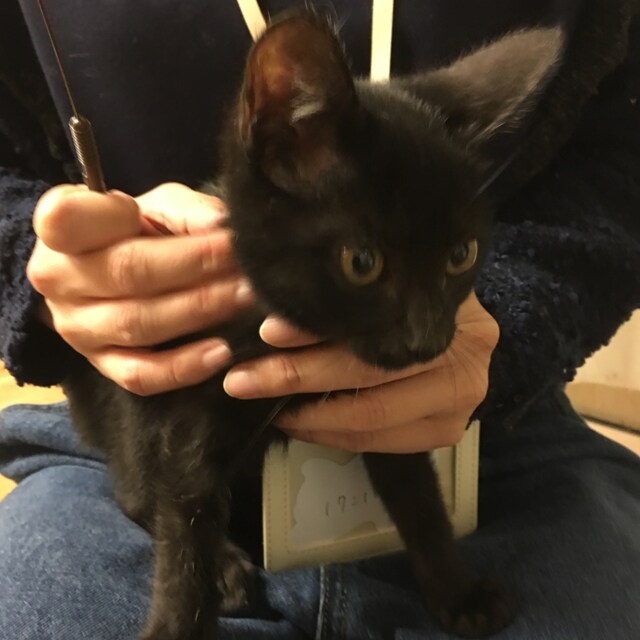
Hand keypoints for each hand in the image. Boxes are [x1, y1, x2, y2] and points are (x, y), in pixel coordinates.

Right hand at [27, 182, 253, 394]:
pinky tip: (222, 351)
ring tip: (244, 298)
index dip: (124, 215)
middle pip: (128, 272)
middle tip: (244, 264)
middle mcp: (59, 280)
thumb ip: (186, 211)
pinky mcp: (102, 365)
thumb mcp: (159, 206)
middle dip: (195, 266)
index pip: (69, 219)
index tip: (169, 214)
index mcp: (60, 228)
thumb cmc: (138, 231)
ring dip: (199, 310)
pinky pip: (140, 375)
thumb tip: (222, 226)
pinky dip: (183, 367)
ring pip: (138, 323)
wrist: (115, 272)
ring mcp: (78, 328)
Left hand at [223, 292, 498, 452]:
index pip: (374, 327)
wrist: (467, 334)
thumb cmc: (421, 301)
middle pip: (369, 376)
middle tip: (244, 378)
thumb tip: (276, 308)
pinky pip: (377, 443)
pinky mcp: (447, 432)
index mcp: (456, 313)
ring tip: (263, 403)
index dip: (316, 332)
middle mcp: (467, 362)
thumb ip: (355, 298)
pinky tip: (299, 421)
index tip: (267, 332)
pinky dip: (330, 433)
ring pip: (370, 418)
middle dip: (296, 377)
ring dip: (307, 415)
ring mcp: (461, 404)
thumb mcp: (396, 287)